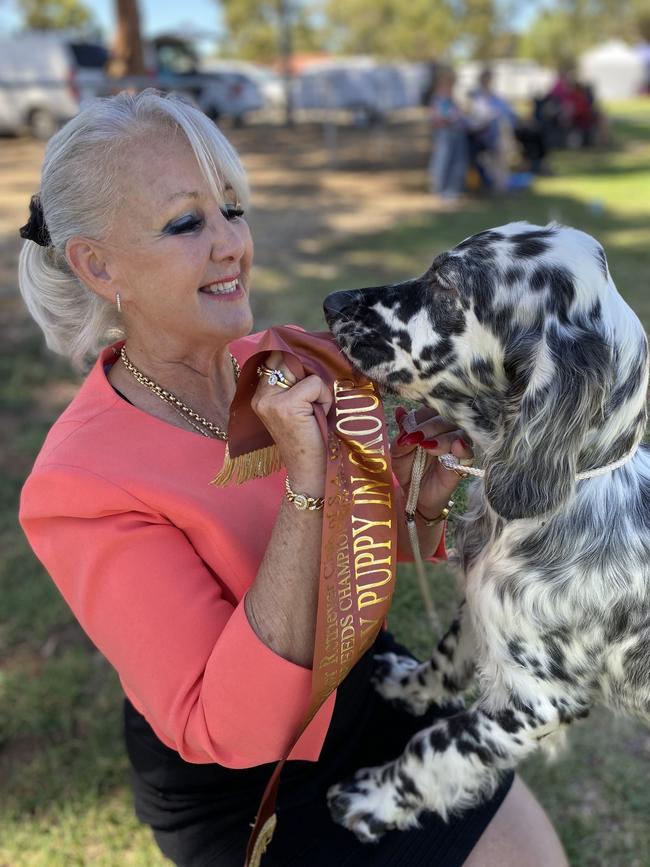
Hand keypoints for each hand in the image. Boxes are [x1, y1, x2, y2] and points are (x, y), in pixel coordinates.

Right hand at [251, 351, 331, 495]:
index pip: (277, 358)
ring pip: (305, 372)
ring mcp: (271, 401)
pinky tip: (318, 416)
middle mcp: (260, 396)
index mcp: (259, 395)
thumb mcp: (294, 406)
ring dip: (317, 390)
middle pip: (290, 361)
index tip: (306, 384)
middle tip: (311, 404)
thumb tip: (308, 356)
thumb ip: (294, 383)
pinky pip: (315, 384)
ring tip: (314, 412)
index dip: (298, 367)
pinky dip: (324, 398)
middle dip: (308, 377)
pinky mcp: (286, 405)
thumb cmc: (307, 437)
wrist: (307, 469)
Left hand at [391, 406, 473, 518]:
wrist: (415, 493)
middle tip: (415, 439)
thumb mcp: (398, 451)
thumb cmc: (408, 469)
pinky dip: (462, 448)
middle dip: (428, 427)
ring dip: (442, 438)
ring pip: (457, 432)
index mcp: (430, 423)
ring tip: (427, 447)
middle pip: (444, 419)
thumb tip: (400, 411)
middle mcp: (446, 430)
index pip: (429, 411)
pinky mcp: (465, 462)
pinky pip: (468, 451)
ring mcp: (457, 444)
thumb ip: (402, 432)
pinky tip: (455, 447)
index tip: (407, 432)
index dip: (419, 419)